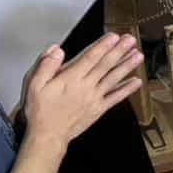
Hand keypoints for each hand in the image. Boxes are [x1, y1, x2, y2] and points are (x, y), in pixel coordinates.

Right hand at [22, 34, 142, 149]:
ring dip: (127, 66)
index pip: (90, 57)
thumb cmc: (40, 111)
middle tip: (130, 40)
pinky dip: (127, 89)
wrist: (47, 136)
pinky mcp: (99, 109)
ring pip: (114, 78)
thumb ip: (46, 65)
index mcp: (70, 78)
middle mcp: (86, 86)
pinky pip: (116, 97)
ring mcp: (94, 98)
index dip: (103, 45)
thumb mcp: (34, 84)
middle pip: (105, 65)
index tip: (113, 36)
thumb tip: (56, 49)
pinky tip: (137, 81)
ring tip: (138, 55)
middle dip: (119, 50)